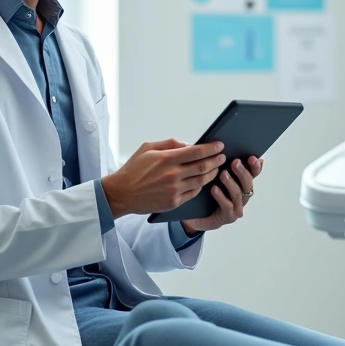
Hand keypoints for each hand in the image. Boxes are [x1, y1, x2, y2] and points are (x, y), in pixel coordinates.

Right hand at [101, 139, 224, 217]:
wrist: (121, 193)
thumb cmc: (133, 169)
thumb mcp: (147, 148)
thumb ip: (169, 144)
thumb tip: (188, 144)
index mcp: (166, 159)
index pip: (196, 152)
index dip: (211, 148)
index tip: (219, 146)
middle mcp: (172, 175)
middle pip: (202, 166)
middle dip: (216, 160)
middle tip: (222, 157)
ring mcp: (174, 190)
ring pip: (201, 181)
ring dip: (212, 173)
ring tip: (216, 168)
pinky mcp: (173, 202)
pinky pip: (193, 193)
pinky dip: (201, 186)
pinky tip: (204, 181)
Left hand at [182, 157, 263, 233]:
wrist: (196, 215)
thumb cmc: (205, 193)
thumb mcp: (212, 176)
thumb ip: (219, 164)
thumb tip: (217, 146)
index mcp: (242, 182)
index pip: (253, 173)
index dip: (255, 166)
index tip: (252, 157)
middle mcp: (243, 195)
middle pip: (248, 183)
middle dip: (243, 172)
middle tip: (235, 162)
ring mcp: (237, 207)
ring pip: (238, 194)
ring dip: (231, 183)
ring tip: (223, 174)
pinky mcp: (228, 216)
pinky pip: (227, 206)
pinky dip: (221, 197)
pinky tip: (214, 189)